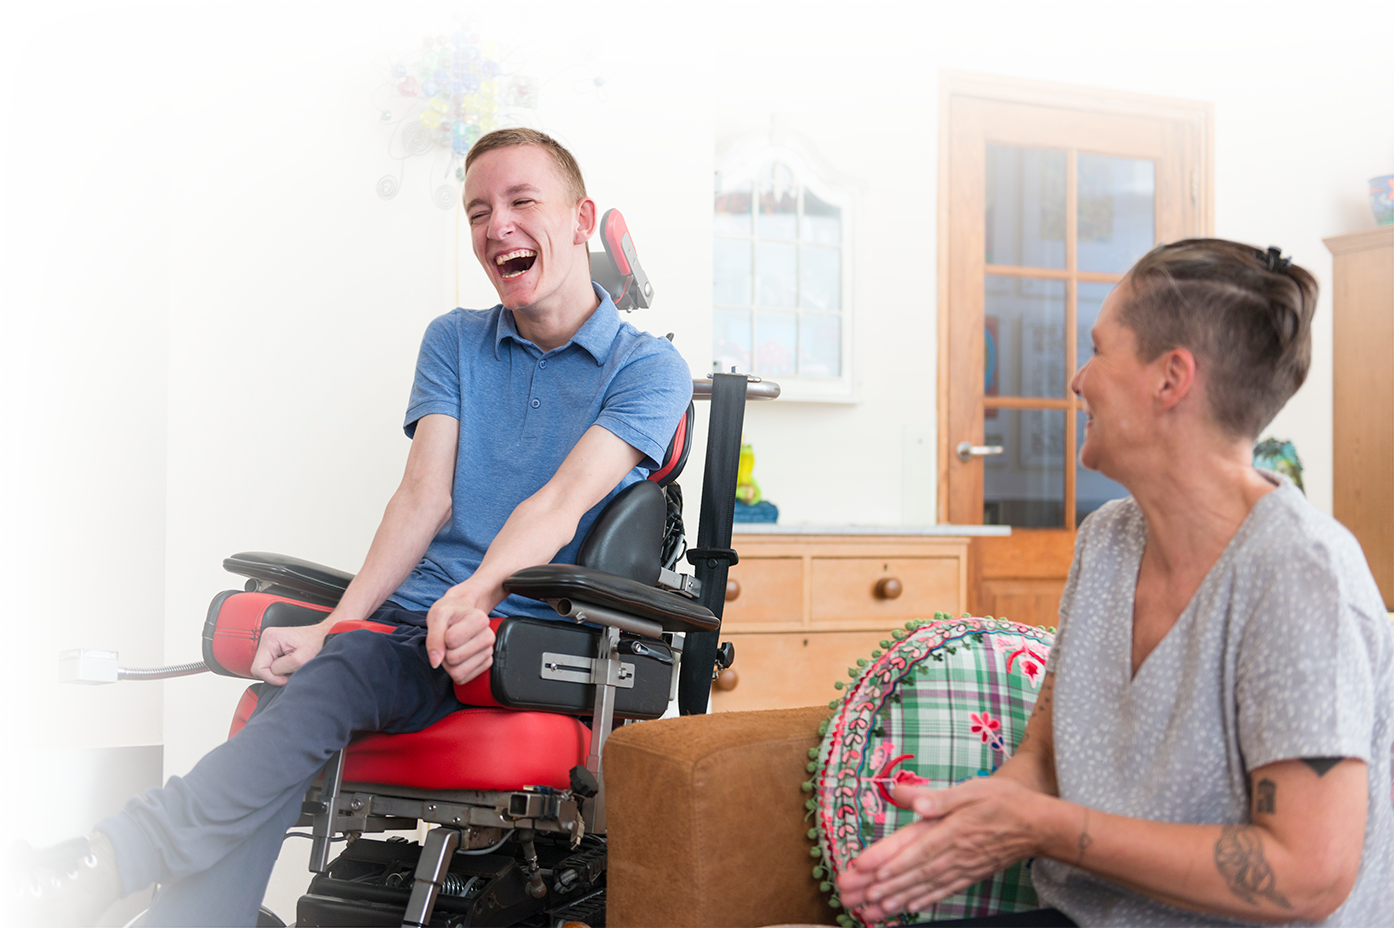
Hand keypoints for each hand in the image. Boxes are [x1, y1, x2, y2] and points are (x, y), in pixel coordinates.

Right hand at [251, 622, 331, 685]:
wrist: (327, 635)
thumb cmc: (317, 644)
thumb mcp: (300, 660)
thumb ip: (280, 668)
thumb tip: (271, 674)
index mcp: (270, 638)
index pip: (258, 669)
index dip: (272, 678)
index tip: (287, 678)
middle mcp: (267, 637)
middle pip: (260, 668)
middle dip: (275, 674)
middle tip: (292, 671)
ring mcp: (270, 642)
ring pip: (265, 667)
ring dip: (279, 671)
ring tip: (293, 666)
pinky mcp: (274, 646)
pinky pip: (270, 664)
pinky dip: (280, 668)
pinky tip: (291, 664)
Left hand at [425, 587, 495, 684]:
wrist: (461, 612)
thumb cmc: (449, 613)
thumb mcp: (437, 616)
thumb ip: (433, 638)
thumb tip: (435, 663)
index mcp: (480, 620)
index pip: (451, 641)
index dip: (441, 638)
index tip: (446, 629)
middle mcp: (488, 637)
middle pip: (454, 659)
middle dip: (444, 652)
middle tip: (446, 641)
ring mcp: (488, 652)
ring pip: (459, 672)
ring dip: (448, 664)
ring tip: (452, 648)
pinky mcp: (485, 664)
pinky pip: (464, 678)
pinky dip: (455, 670)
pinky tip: (459, 656)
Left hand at [838, 777, 1043, 919]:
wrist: (1039, 825)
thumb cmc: (1004, 801)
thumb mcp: (971, 789)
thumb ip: (937, 796)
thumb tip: (907, 796)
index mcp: (950, 830)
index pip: (913, 847)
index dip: (888, 859)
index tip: (863, 869)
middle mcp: (953, 853)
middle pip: (911, 872)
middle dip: (879, 885)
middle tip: (852, 896)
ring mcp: (962, 868)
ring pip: (923, 886)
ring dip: (896, 899)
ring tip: (871, 911)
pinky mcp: (970, 875)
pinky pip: (943, 891)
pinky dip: (923, 900)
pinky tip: (907, 908)